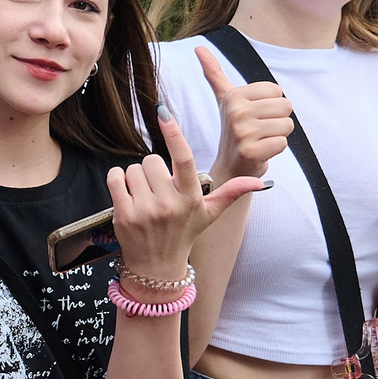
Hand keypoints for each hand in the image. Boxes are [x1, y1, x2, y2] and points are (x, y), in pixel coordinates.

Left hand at [111, 105, 266, 285]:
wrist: (156, 266)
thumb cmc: (184, 234)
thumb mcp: (210, 214)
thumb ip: (232, 192)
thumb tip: (262, 182)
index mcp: (191, 197)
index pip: (183, 158)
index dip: (174, 133)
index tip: (163, 112)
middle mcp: (169, 203)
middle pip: (151, 160)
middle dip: (153, 170)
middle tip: (158, 189)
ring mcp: (145, 210)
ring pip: (132, 169)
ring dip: (136, 178)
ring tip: (145, 196)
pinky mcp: (123, 214)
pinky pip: (115, 178)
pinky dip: (118, 180)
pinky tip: (127, 193)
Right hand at [198, 45, 291, 179]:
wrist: (230, 166)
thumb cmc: (234, 130)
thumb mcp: (224, 99)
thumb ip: (214, 73)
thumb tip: (198, 47)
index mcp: (233, 96)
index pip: (277, 91)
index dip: (271, 105)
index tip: (253, 115)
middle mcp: (236, 111)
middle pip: (286, 106)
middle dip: (277, 120)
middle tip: (258, 130)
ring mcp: (242, 132)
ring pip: (287, 125)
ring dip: (277, 135)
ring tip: (259, 140)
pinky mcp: (251, 151)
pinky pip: (283, 143)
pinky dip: (275, 149)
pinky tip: (260, 152)